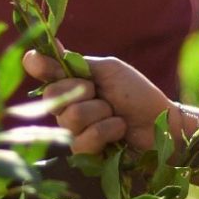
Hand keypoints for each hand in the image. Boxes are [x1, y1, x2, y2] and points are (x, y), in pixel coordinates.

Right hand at [23, 51, 174, 154]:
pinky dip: (107, 130)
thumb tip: (51, 45)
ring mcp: (73, 131)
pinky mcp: (84, 153)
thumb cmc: (136, 93)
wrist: (160, 122)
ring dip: (100, 112)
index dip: (39, 66)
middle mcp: (66, 106)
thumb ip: (78, 63)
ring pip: (70, 118)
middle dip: (81, 92)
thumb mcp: (108, 71)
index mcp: (71, 82)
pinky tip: (119, 129)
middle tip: (100, 93)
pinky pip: (83, 139)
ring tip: (115, 113)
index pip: (43, 72)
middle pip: (51, 96)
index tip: (37, 61)